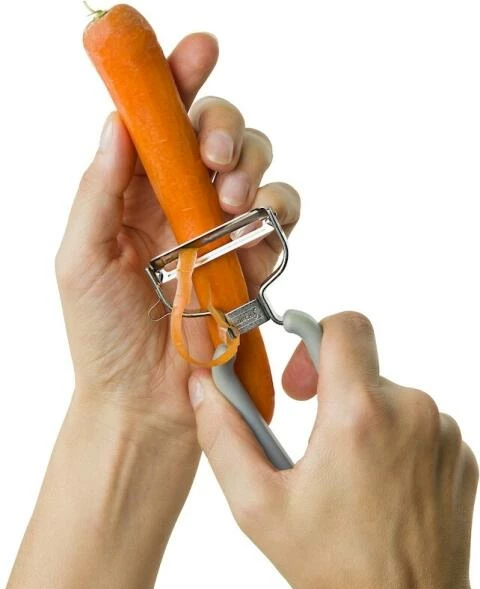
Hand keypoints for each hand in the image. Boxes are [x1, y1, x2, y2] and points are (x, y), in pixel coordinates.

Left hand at [5, 33, 300, 588]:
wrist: (143, 401)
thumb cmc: (103, 336)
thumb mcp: (80, 258)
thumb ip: (98, 189)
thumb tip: (118, 122)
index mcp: (134, 195)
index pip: (160, 122)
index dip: (178, 80)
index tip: (197, 49)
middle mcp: (181, 205)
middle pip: (219, 133)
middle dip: (225, 125)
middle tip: (213, 152)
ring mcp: (222, 233)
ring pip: (258, 169)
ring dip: (253, 170)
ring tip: (230, 199)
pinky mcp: (253, 263)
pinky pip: (280, 221)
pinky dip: (274, 219)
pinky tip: (251, 240)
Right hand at [189, 311, 477, 588]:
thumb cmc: (333, 564)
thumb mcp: (258, 505)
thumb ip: (223, 434)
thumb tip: (205, 384)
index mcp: (358, 416)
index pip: (346, 326)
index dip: (315, 335)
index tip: (302, 380)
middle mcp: (411, 412)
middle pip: (361, 365)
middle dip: (332, 389)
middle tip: (315, 433)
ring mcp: (441, 432)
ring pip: (388, 394)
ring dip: (362, 418)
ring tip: (349, 471)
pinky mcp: (458, 451)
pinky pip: (417, 421)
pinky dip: (394, 438)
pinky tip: (380, 481)